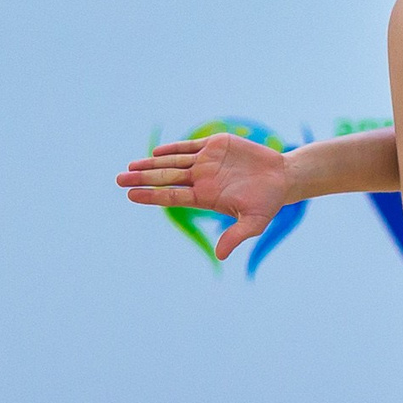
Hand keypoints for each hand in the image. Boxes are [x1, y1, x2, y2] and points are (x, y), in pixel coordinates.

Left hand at [116, 134, 294, 258]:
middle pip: (166, 178)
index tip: (131, 194)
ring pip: (173, 162)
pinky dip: (173, 148)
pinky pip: (188, 147)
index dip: (151, 195)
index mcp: (205, 197)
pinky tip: (157, 151)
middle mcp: (201, 179)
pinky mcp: (215, 146)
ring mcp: (206, 162)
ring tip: (130, 166)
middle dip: (142, 178)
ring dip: (151, 163)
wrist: (283, 178)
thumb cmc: (268, 202)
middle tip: (119, 179)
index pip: (172, 196)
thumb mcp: (254, 222)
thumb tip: (220, 256)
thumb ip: (235, 236)